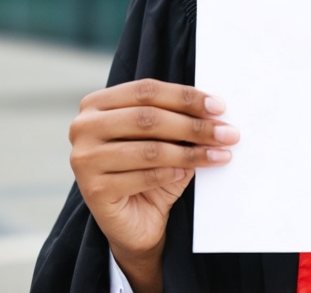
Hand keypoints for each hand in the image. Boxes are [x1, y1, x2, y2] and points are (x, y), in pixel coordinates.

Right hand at [68, 79, 237, 290]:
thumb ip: (177, 117)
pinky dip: (172, 173)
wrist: (134, 220)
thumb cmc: (150, 168)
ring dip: (192, 151)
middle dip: (194, 125)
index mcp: (97, 104)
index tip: (219, 107)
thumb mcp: (164, 136)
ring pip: (149, 149)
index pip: (146, 91)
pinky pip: (143, 176)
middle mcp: (83, 128)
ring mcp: (83, 160)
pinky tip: (188, 172)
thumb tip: (214, 108)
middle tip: (228, 133)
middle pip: (148, 118)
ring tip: (220, 153)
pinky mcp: (93, 190)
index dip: (186, 97)